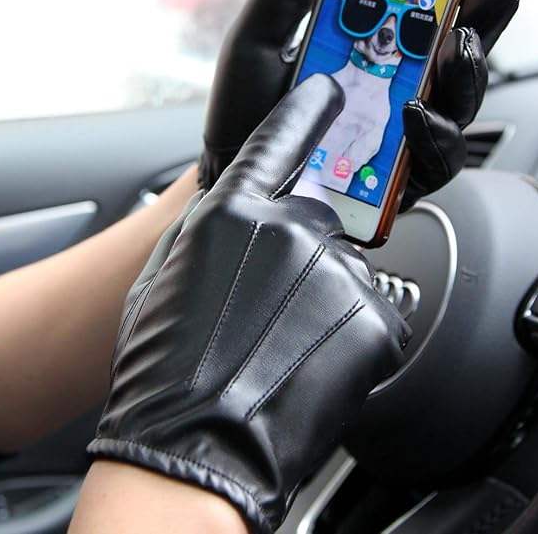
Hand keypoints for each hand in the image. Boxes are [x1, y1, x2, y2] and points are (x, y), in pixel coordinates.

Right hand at [90, 76, 408, 533]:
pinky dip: (347, 335)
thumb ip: (215, 232)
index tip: (327, 92)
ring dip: (321, 301)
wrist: (193, 445)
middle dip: (299, 255)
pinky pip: (370, 314)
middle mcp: (288, 230)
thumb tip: (241, 213)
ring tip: (284, 347)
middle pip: (315, 219)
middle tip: (271, 306)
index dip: (304, 113)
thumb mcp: (169, 277)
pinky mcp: (374, 320)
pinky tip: (310, 363)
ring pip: (342, 271)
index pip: (279, 140)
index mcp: (233, 214)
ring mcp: (335, 273)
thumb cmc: (164, 368)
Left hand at [198, 0, 519, 209]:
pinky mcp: (394, 182)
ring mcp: (397, 139)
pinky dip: (434, 136)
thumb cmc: (244, 110)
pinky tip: (415, 113)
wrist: (229, 170)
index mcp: (370, 56)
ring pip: (459, 107)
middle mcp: (392, 94)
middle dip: (482, 23)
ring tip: (454, 49)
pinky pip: (436, 161)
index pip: (428, 21)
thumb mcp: (261, 37)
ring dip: (466, 74)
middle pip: (458, 58)